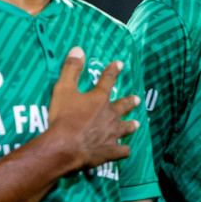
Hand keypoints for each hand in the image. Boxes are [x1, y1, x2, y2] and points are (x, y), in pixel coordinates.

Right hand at [41, 48, 137, 171]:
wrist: (66, 146)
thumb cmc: (64, 118)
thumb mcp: (63, 89)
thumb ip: (71, 70)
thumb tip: (78, 49)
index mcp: (99, 99)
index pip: (108, 80)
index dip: (113, 71)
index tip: (120, 64)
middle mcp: (110, 115)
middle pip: (123, 106)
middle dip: (130, 101)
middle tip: (137, 99)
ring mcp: (112, 134)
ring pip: (126, 128)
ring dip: (130, 125)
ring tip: (136, 124)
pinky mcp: (110, 152)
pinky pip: (122, 151)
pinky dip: (123, 150)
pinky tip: (124, 151)